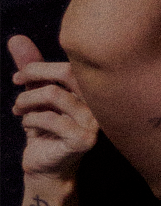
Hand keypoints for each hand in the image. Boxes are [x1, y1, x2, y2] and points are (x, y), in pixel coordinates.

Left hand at [10, 36, 97, 181]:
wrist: (45, 166)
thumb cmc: (44, 129)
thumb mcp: (36, 95)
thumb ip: (31, 69)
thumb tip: (15, 38)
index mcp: (93, 90)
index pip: (70, 65)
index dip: (40, 66)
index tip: (18, 76)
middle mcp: (100, 103)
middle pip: (66, 74)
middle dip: (33, 76)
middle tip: (16, 85)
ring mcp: (95, 122)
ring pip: (52, 95)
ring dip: (26, 102)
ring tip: (19, 112)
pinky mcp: (84, 139)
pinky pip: (49, 119)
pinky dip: (30, 120)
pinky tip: (30, 127)